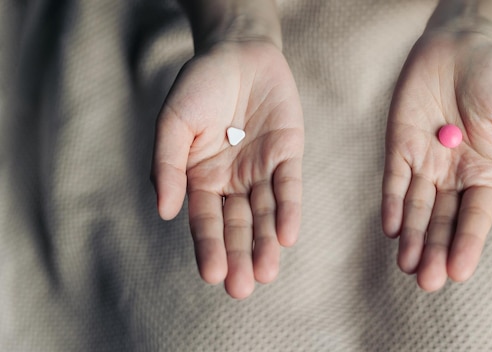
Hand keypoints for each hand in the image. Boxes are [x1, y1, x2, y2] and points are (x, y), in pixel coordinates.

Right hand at [152, 41, 303, 298]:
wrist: (237, 51)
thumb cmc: (199, 86)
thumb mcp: (173, 121)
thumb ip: (167, 164)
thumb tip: (165, 211)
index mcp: (200, 178)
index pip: (205, 220)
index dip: (208, 247)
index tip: (212, 274)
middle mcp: (231, 181)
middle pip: (236, 226)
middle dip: (239, 256)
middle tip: (241, 288)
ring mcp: (261, 170)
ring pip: (264, 214)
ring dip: (265, 243)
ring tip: (265, 272)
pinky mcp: (287, 155)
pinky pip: (288, 187)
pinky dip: (288, 211)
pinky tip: (286, 236)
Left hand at [382, 26, 491, 290]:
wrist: (463, 46)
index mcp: (485, 175)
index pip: (474, 218)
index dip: (466, 245)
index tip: (459, 273)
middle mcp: (453, 176)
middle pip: (442, 221)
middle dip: (435, 251)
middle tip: (426, 281)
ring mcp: (425, 163)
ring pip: (417, 208)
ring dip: (412, 237)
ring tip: (407, 265)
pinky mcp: (399, 147)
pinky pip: (395, 181)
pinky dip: (393, 204)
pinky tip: (392, 228)